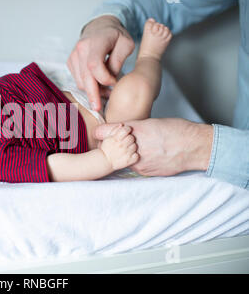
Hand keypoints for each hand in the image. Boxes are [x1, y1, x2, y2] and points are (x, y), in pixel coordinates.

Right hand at [67, 15, 134, 110]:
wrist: (100, 27)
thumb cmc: (116, 36)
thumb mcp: (126, 44)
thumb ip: (118, 61)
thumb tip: (111, 80)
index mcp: (95, 42)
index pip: (94, 65)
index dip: (104, 78)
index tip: (115, 83)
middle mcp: (81, 48)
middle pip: (84, 77)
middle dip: (92, 94)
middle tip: (99, 108)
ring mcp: (73, 56)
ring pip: (80, 81)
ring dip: (93, 90)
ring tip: (107, 91)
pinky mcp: (70, 62)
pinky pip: (77, 80)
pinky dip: (87, 86)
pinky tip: (98, 85)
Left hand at [95, 118, 212, 175]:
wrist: (195, 148)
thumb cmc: (176, 130)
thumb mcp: (152, 122)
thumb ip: (133, 127)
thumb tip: (118, 130)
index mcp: (135, 130)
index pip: (106, 131)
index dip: (101, 132)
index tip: (99, 133)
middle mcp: (135, 146)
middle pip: (112, 147)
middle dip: (113, 145)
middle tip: (114, 142)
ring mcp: (139, 161)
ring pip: (124, 158)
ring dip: (126, 154)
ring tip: (140, 149)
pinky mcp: (145, 172)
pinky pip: (135, 166)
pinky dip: (137, 161)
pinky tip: (148, 157)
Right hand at [100, 124, 138, 170]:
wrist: (104, 161)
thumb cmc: (106, 149)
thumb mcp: (108, 138)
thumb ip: (115, 130)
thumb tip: (122, 124)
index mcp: (116, 139)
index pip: (126, 129)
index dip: (127, 129)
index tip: (126, 132)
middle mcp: (121, 145)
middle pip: (131, 138)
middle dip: (129, 139)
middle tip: (126, 142)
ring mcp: (125, 153)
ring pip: (135, 146)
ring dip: (131, 147)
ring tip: (126, 149)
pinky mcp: (128, 160)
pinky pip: (136, 156)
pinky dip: (134, 155)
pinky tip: (129, 155)